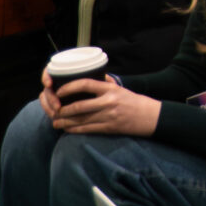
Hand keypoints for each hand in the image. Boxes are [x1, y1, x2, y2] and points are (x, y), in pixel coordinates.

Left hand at [45, 76, 160, 137]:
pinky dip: (73, 130)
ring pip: (80, 120)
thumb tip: (90, 76)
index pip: (86, 84)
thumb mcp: (121, 88)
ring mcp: (108, 116)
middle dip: (63, 110)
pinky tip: (66, 129)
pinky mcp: (108, 128)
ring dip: (64, 122)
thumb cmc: (134, 101)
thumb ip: (105, 83)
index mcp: (111, 89)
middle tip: (55, 110)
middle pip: (79, 106)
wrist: (149, 116)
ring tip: (56, 122)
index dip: (69, 88)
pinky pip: (86, 129)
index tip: (60, 91)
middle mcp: (108, 102)